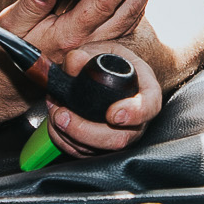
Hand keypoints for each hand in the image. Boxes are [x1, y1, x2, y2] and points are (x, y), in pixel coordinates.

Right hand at [0, 0, 154, 58]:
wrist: (19, 81)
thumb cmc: (16, 48)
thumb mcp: (11, 26)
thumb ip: (29, 5)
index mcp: (68, 34)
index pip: (101, 4)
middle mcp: (89, 43)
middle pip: (125, 12)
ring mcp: (99, 49)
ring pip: (129, 21)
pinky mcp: (103, 50)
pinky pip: (125, 28)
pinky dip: (137, 8)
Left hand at [43, 42, 161, 154]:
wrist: (110, 73)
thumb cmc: (111, 62)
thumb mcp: (102, 50)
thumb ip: (87, 54)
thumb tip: (74, 61)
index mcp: (145, 92)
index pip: (149, 106)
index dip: (133, 113)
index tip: (112, 114)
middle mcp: (137, 120)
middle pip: (120, 138)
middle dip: (85, 131)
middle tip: (62, 115)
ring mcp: (121, 135)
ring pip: (99, 151)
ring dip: (69, 136)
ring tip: (54, 113)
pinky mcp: (103, 146)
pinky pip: (84, 154)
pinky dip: (64, 141)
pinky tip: (55, 124)